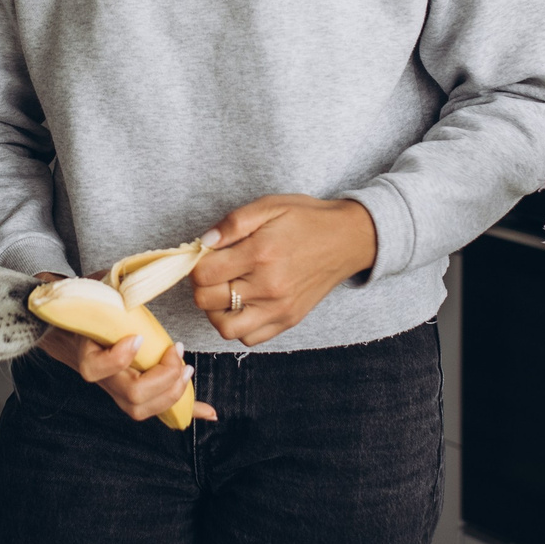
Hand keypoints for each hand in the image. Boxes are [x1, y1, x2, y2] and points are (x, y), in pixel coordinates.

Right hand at [33, 275, 217, 422]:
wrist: (75, 329)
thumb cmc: (93, 304)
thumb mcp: (100, 289)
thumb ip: (117, 285)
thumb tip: (148, 274)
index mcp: (88, 350)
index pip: (95, 368)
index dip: (119, 358)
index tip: (139, 337)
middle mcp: (104, 377)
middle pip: (130, 396)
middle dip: (162, 378)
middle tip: (177, 351)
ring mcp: (118, 389)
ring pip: (142, 408)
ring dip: (172, 393)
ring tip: (187, 369)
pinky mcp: (137, 394)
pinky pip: (160, 410)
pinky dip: (188, 410)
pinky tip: (209, 411)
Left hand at [188, 196, 377, 345]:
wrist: (347, 239)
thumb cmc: (307, 219)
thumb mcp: (269, 206)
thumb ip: (233, 222)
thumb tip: (204, 243)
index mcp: (260, 254)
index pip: (204, 274)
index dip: (196, 263)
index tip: (206, 255)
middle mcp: (268, 286)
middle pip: (207, 300)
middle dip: (202, 284)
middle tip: (213, 270)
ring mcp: (279, 308)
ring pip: (224, 327)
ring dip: (215, 310)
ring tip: (224, 291)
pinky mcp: (288, 320)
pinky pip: (249, 337)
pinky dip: (238, 325)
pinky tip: (242, 304)